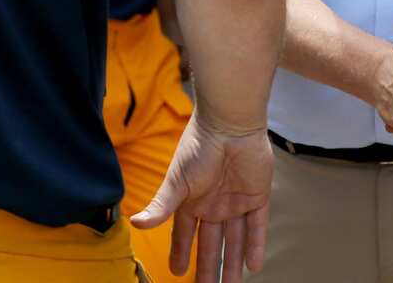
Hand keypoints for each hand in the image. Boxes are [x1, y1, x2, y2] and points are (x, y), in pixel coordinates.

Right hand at [131, 115, 272, 282]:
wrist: (229, 123)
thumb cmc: (198, 147)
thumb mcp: (177, 181)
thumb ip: (161, 206)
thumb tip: (135, 225)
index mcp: (191, 200)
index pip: (184, 233)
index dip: (180, 252)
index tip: (177, 272)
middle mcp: (213, 204)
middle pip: (210, 243)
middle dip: (208, 268)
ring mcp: (235, 201)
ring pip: (234, 240)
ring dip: (233, 264)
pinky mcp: (257, 196)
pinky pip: (257, 227)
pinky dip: (255, 246)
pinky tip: (254, 266)